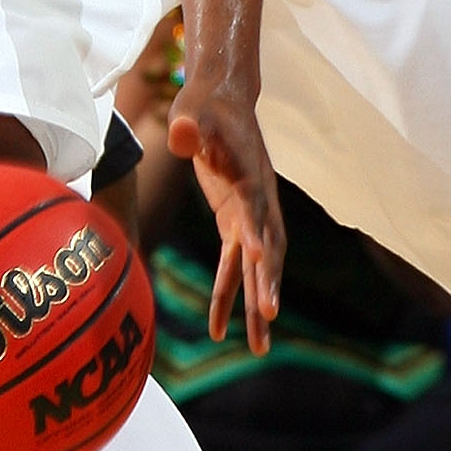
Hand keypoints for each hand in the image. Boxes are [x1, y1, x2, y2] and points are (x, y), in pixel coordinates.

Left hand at [169, 76, 283, 352]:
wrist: (221, 100)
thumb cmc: (203, 104)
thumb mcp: (191, 108)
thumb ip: (187, 125)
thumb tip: (182, 137)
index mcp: (249, 171)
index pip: (255, 204)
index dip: (257, 230)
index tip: (258, 257)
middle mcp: (257, 198)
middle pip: (266, 245)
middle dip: (267, 280)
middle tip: (268, 315)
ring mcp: (249, 213)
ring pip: (257, 266)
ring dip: (256, 303)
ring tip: (259, 349)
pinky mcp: (234, 220)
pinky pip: (234, 265)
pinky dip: (230, 294)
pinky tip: (220, 327)